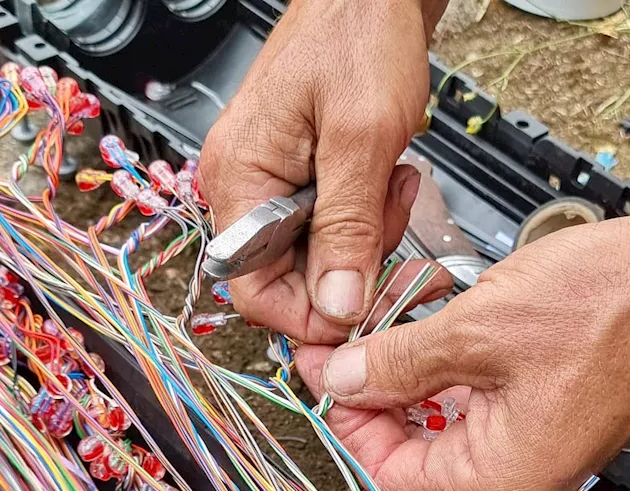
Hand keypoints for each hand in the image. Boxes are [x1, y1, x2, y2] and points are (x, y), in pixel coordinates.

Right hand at [199, 0, 451, 342]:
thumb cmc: (358, 37)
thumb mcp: (361, 139)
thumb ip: (348, 229)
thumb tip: (336, 307)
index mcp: (238, 181)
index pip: (253, 292)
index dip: (309, 315)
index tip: (363, 303)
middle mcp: (243, 188)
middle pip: (289, 279)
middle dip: (349, 266)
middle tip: (389, 220)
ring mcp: (270, 182)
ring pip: (318, 256)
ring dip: (365, 237)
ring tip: (390, 185)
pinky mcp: (298, 175)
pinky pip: (329, 225)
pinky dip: (366, 216)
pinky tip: (385, 177)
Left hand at [295, 209, 629, 490]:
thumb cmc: (613, 304)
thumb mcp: (476, 329)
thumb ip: (397, 363)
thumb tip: (343, 381)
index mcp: (502, 478)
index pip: (392, 476)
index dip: (349, 423)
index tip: (325, 372)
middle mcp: (522, 474)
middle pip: (416, 446)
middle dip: (377, 385)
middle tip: (346, 336)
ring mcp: (542, 441)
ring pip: (447, 413)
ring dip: (412, 363)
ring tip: (391, 308)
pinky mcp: (555, 405)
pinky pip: (483, 393)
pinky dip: (452, 355)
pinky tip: (436, 309)